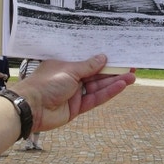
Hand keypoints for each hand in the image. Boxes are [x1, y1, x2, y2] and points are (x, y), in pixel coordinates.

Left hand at [14, 54, 134, 131]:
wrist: (32, 107)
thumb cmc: (46, 83)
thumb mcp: (70, 70)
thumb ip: (88, 66)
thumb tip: (103, 57)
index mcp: (66, 65)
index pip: (88, 61)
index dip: (103, 59)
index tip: (118, 56)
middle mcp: (71, 79)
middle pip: (96, 75)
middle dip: (113, 71)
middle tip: (130, 67)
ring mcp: (74, 94)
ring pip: (98, 87)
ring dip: (114, 82)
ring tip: (131, 77)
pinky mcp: (77, 108)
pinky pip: (95, 99)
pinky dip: (107, 93)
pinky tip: (120, 87)